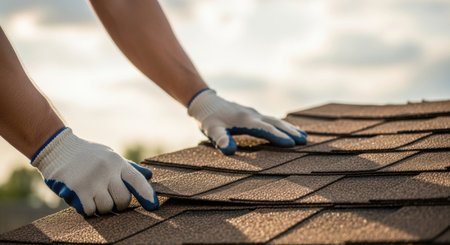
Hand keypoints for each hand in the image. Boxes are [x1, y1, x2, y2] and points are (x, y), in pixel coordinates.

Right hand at [31, 127, 157, 215]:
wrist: (57, 148)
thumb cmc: (88, 154)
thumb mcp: (110, 156)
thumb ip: (128, 168)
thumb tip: (150, 176)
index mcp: (117, 162)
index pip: (137, 180)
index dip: (147, 195)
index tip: (153, 206)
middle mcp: (107, 171)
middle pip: (123, 199)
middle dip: (119, 203)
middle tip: (111, 198)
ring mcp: (92, 181)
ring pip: (107, 207)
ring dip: (102, 207)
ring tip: (94, 195)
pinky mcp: (77, 190)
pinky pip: (90, 210)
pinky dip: (88, 208)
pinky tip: (83, 197)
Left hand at [188, 89, 306, 154]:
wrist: (205, 103)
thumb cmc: (208, 119)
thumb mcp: (211, 130)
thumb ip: (221, 139)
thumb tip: (228, 150)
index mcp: (245, 120)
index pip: (266, 129)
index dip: (278, 137)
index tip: (292, 144)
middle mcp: (253, 115)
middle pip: (275, 123)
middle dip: (290, 132)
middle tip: (305, 141)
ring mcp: (253, 114)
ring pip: (275, 120)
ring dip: (289, 128)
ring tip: (303, 136)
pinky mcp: (252, 114)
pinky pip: (270, 120)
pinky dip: (281, 125)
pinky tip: (287, 129)